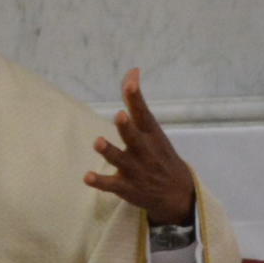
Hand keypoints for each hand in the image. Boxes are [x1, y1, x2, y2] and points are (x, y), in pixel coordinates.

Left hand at [84, 71, 200, 228]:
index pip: (143, 113)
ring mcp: (134, 169)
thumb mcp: (151, 127)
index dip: (135, 98)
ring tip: (98, 142)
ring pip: (120, 159)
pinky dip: (99, 181)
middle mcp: (143, 150)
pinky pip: (110, 184)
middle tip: (120, 116)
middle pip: (133, 137)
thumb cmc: (158, 153)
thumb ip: (136, 102)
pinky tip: (87, 177)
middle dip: (127, 127)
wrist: (176, 193)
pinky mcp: (125, 186)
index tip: (131, 83)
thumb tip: (132, 70)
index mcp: (150, 134)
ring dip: (109, 151)